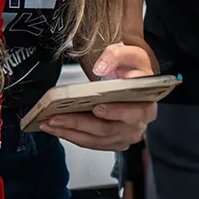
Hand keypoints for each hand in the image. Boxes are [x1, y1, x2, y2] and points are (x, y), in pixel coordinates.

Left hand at [42, 43, 157, 150]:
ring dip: (70, 131)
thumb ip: (116, 55)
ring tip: (50, 121)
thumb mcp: (130, 54)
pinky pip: (90, 143)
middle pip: (108, 128)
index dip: (116, 111)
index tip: (97, 107)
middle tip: (59, 116)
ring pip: (96, 139)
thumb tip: (101, 68)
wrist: (132, 82)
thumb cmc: (133, 70)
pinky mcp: (113, 142)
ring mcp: (126, 134)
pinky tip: (56, 128)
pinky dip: (71, 136)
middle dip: (80, 123)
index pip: (135, 110)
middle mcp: (139, 121)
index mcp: (148, 100)